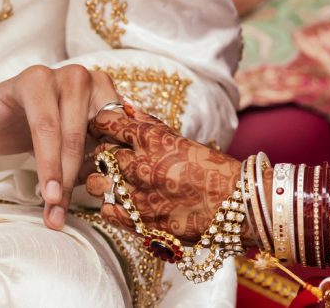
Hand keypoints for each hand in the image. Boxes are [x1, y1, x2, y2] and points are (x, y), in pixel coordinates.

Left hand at [0, 64, 118, 229]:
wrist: (23, 114)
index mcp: (35, 80)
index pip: (45, 126)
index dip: (49, 164)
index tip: (47, 196)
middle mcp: (69, 77)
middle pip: (75, 135)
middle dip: (67, 177)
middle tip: (57, 211)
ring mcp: (95, 86)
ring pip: (101, 135)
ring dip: (92, 173)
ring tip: (75, 201)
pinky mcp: (113, 100)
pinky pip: (118, 134)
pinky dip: (109, 160)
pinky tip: (94, 183)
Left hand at [86, 106, 241, 243]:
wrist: (234, 205)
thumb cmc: (212, 169)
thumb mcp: (179, 138)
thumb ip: (149, 124)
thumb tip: (126, 108)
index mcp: (150, 138)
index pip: (106, 121)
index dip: (101, 125)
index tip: (103, 129)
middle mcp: (139, 163)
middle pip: (99, 153)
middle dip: (104, 155)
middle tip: (114, 160)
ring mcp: (136, 193)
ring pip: (95, 182)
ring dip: (103, 181)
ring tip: (116, 184)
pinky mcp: (138, 221)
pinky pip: (105, 211)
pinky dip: (111, 207)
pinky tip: (124, 204)